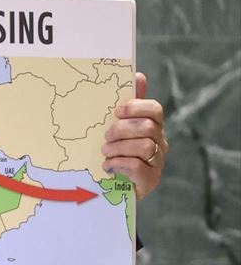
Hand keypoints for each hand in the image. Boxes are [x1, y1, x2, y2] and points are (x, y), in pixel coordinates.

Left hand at [102, 72, 166, 201]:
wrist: (111, 189)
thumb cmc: (115, 153)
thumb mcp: (117, 128)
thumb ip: (128, 105)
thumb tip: (138, 75)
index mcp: (152, 127)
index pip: (155, 110)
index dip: (137, 107)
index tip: (117, 111)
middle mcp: (159, 143)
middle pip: (148, 127)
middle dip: (122, 130)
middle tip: (105, 137)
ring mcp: (157, 163)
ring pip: (145, 146)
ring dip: (119, 148)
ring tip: (105, 153)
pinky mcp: (150, 181)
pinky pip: (138, 166)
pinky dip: (119, 163)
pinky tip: (108, 166)